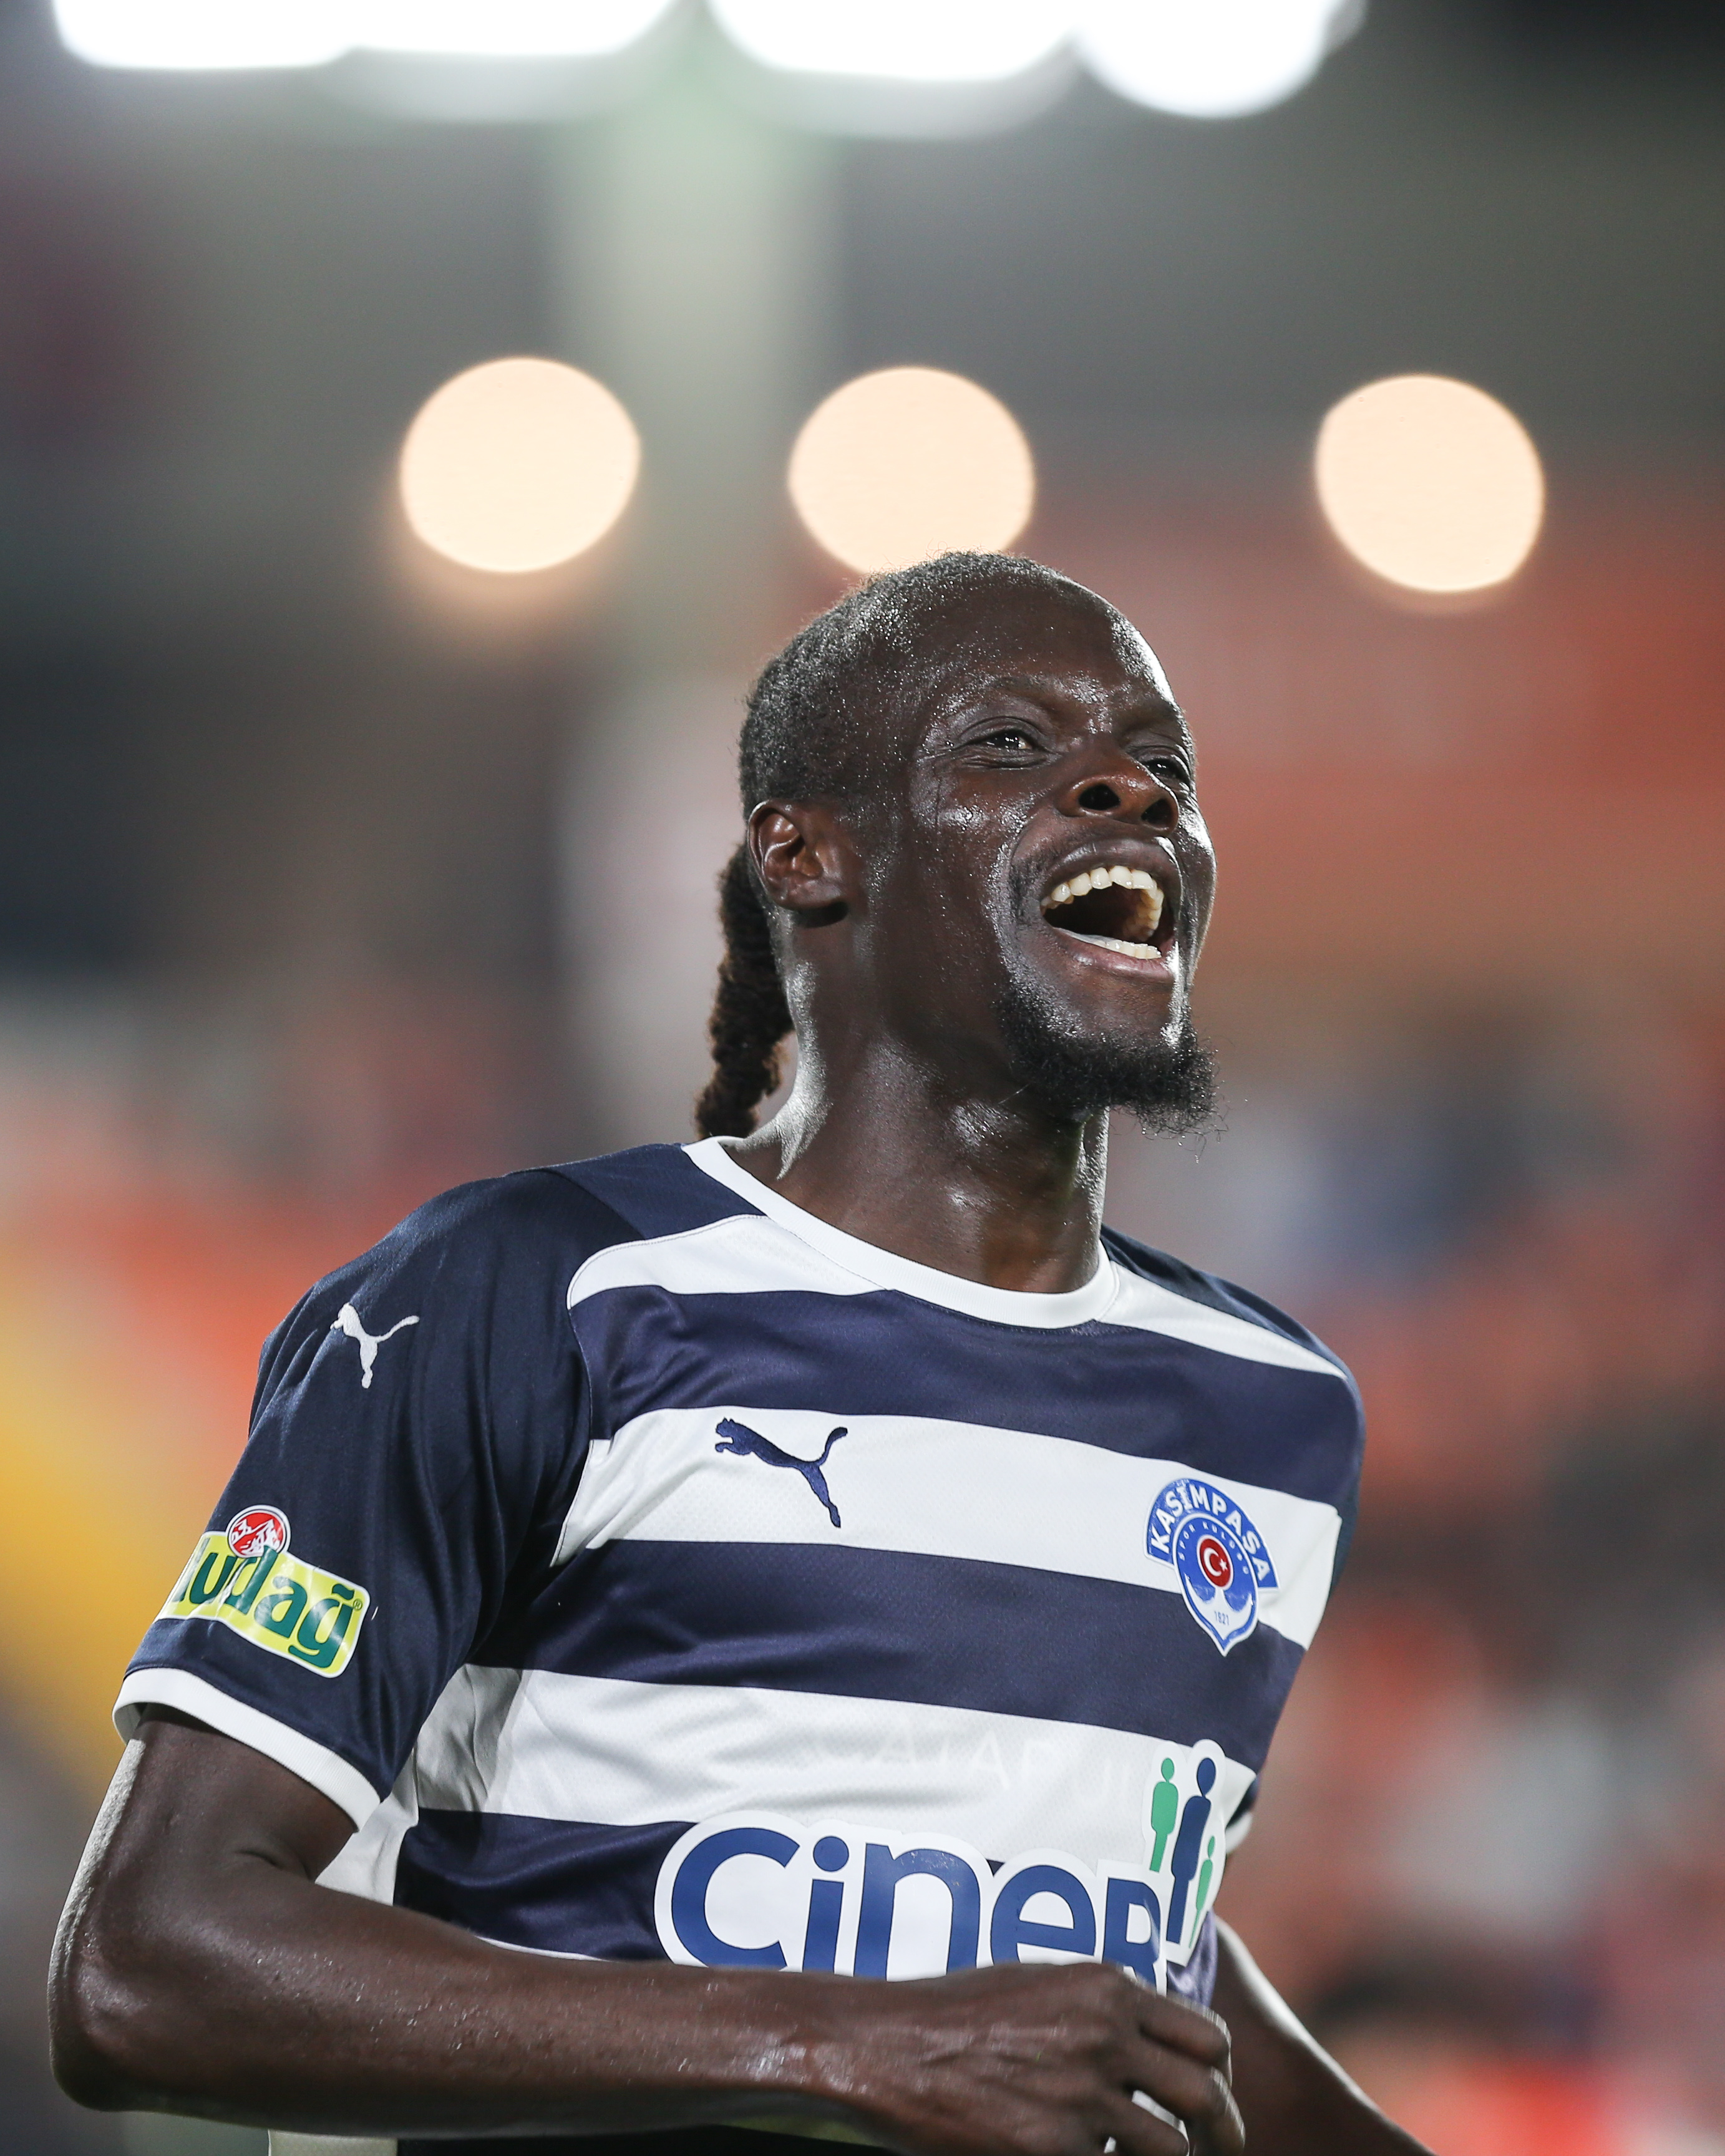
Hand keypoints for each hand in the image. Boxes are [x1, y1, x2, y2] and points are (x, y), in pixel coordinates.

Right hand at [834, 1960, 1243, 2155]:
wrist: (893, 2048)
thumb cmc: (959, 2012)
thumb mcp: (1042, 1982)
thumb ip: (1102, 2006)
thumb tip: (1150, 2038)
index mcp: (1106, 1989)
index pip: (1207, 2035)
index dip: (1221, 2074)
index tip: (1216, 2095)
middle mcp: (1105, 2038)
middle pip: (1205, 2095)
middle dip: (1224, 2131)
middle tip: (1222, 2148)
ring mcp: (1082, 2098)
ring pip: (1170, 2148)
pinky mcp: (1055, 2150)